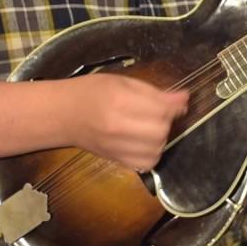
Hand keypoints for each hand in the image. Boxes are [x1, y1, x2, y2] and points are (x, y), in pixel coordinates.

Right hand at [60, 74, 188, 170]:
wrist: (63, 115)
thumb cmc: (91, 92)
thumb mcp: (122, 82)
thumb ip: (153, 92)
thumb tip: (183, 99)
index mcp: (119, 101)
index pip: (161, 109)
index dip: (176, 105)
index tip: (181, 100)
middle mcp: (118, 127)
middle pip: (161, 131)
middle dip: (168, 121)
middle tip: (162, 112)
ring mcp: (116, 147)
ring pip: (157, 149)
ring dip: (162, 137)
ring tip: (153, 126)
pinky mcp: (116, 160)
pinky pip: (146, 163)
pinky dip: (153, 153)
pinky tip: (146, 142)